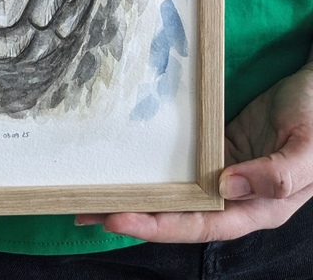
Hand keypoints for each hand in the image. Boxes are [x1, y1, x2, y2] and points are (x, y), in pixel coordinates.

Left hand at [76, 60, 312, 240]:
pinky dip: (156, 168)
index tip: (118, 217)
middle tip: (84, 211)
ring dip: (138, 193)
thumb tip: (228, 185)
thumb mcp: (307, 149)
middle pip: (178, 213)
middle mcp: (236, 197)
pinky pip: (182, 164)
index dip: (159, 225)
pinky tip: (129, 164)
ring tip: (93, 192)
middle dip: (134, 214)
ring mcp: (225, 173)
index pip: (200, 224)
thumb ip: (277, 173)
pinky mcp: (217, 150)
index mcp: (258, 207)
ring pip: (175, 191)